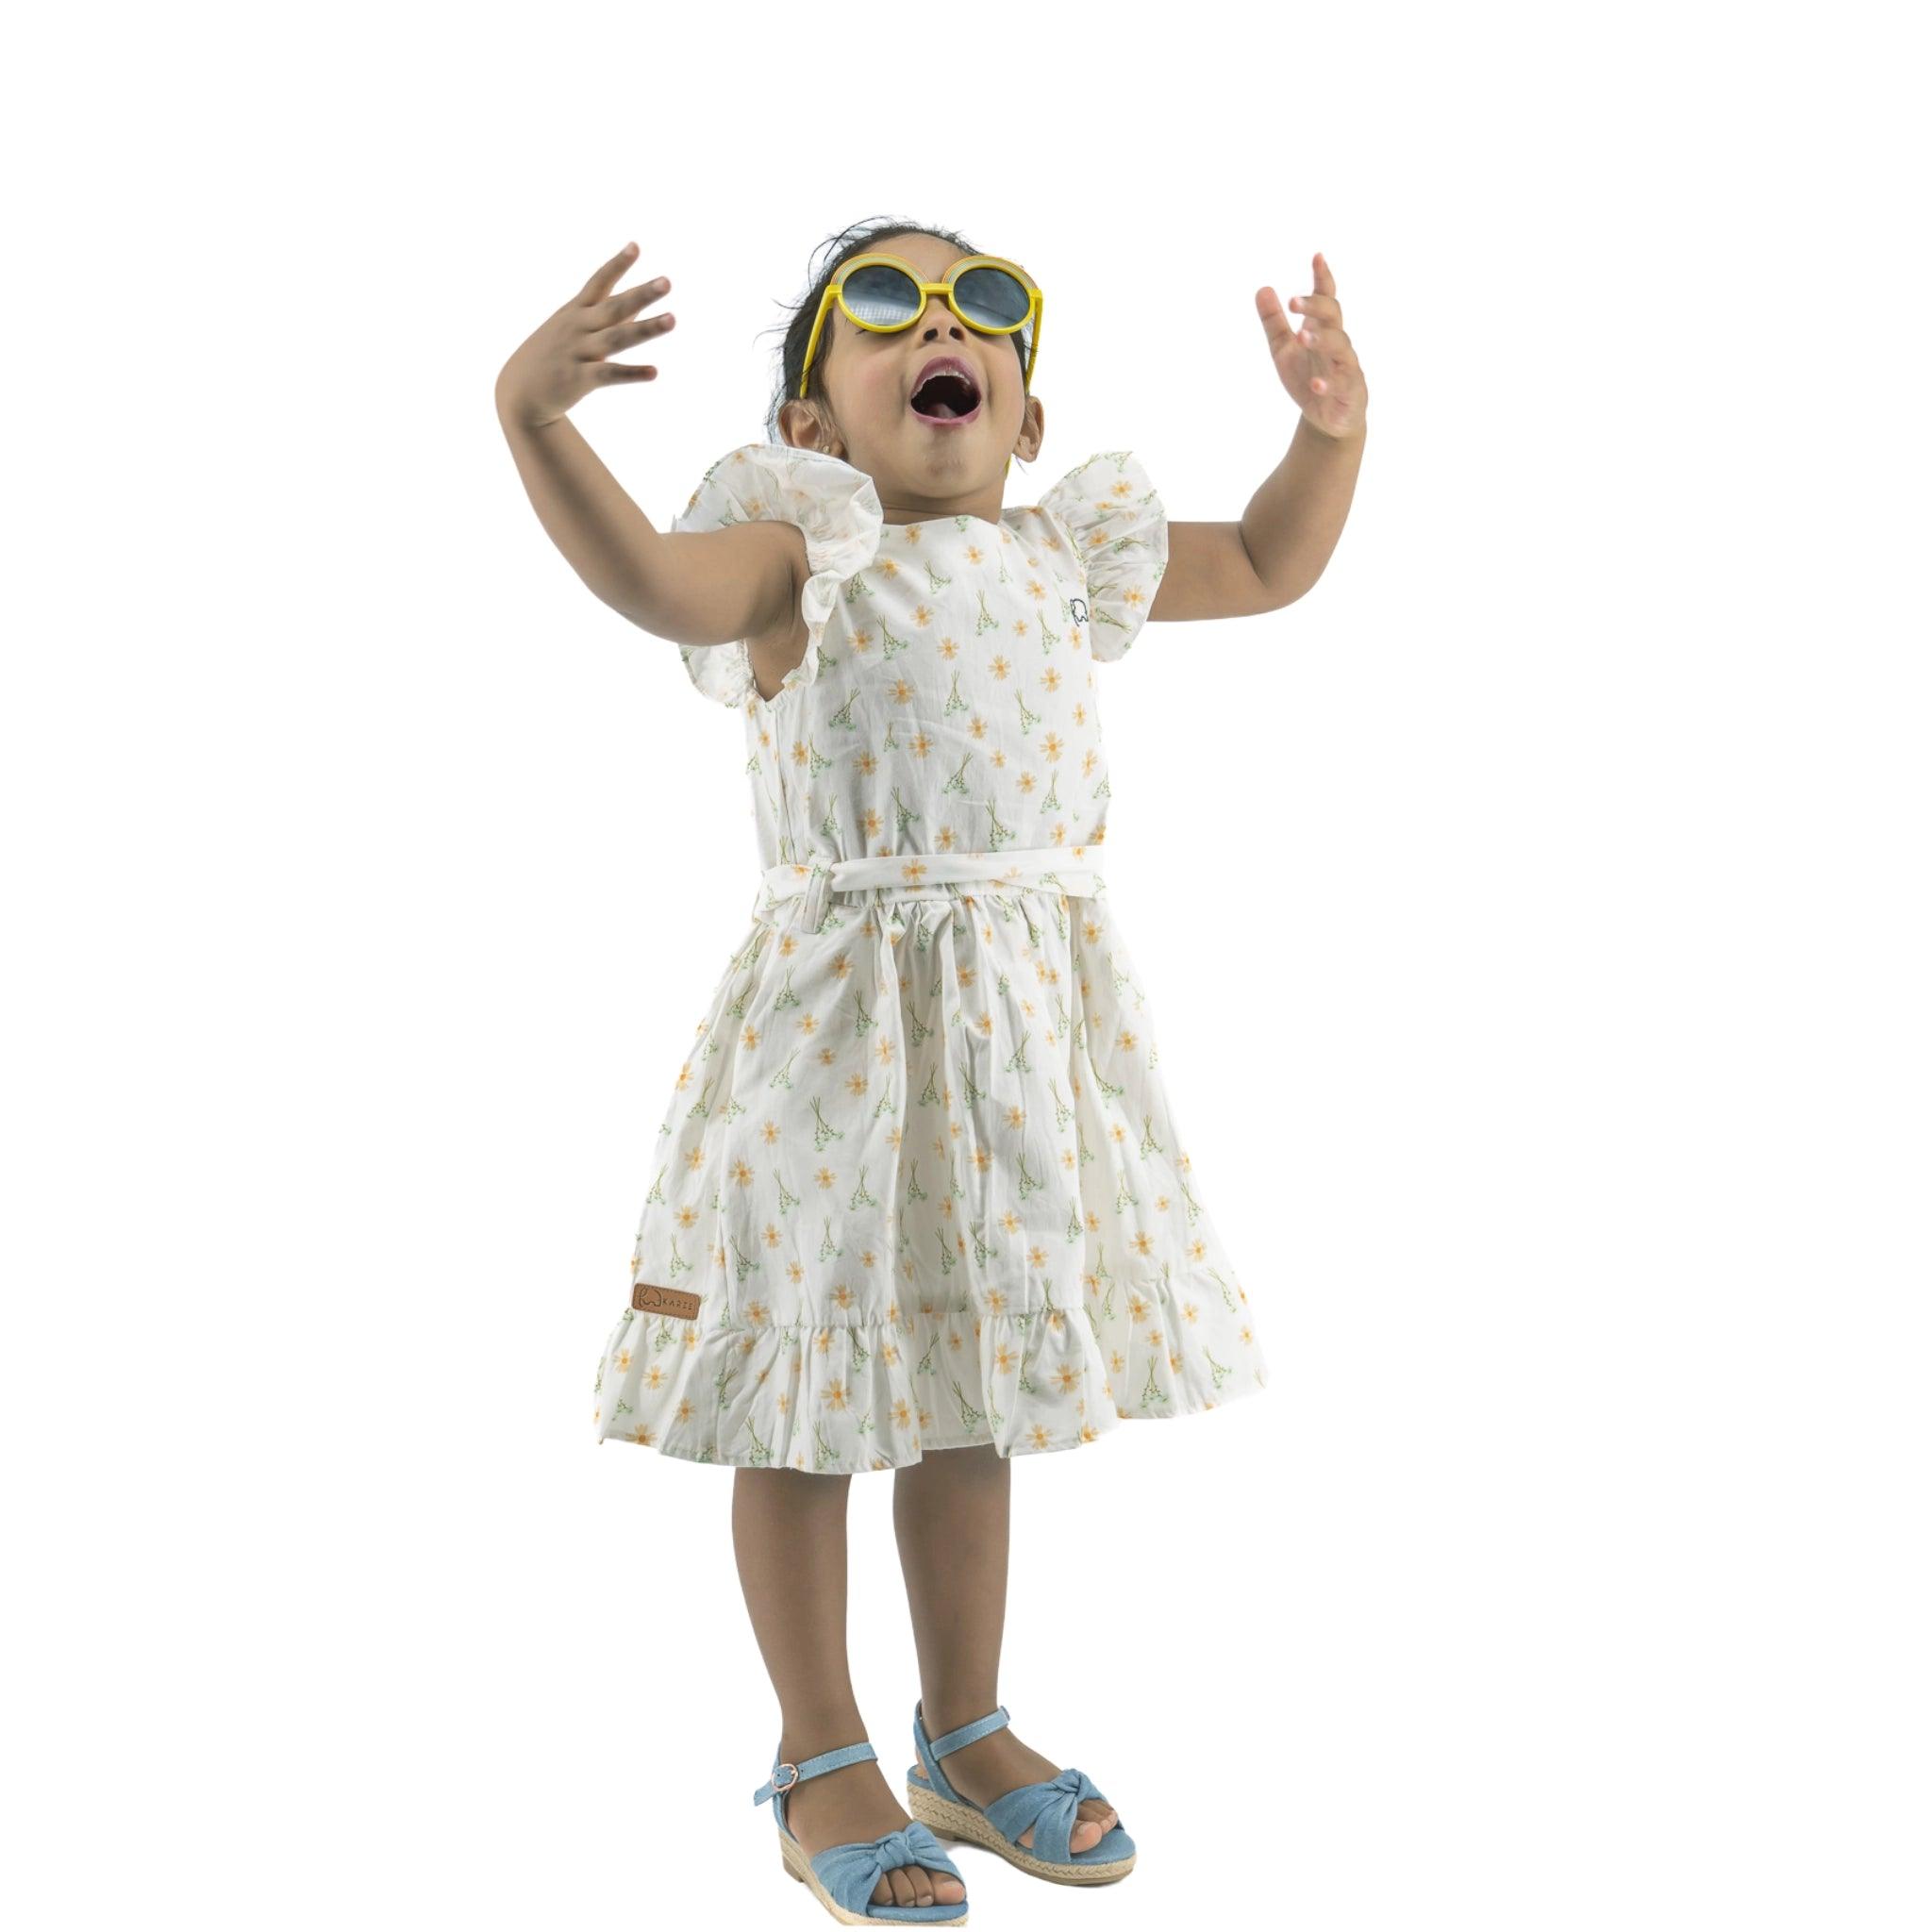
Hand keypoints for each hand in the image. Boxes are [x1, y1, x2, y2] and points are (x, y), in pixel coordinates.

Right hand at [494, 241, 675, 430]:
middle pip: (615, 307)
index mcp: (576, 311)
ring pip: (617, 338)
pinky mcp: (579, 379)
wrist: (520, 393)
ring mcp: (578, 351)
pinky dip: (632, 373)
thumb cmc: (553, 356)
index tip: (636, 247)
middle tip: (667, 282)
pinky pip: (609, 374)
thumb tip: (638, 303)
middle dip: (641, 294)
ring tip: (672, 320)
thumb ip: (607, 315)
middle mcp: (577, 327)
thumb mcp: (574, 329)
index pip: (598, 282)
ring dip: (646, 328)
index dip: (617, 265)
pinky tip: (655, 373)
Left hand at [1255, 253, 1366, 440]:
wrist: (1327, 419)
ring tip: (1301, 337)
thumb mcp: (1283, 350)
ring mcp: (1346, 366)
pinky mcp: (1351, 391)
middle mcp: (1337, 343)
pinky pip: (1343, 384)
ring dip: (1322, 340)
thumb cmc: (1309, 377)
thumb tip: (1262, 289)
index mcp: (1322, 329)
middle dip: (1316, 307)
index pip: (1326, 299)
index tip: (1317, 257)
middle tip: (1293, 301)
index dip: (1323, 278)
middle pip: (1332, 316)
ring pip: (1341, 346)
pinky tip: (1317, 384)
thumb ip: (1274, 322)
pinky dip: (1329, 383)